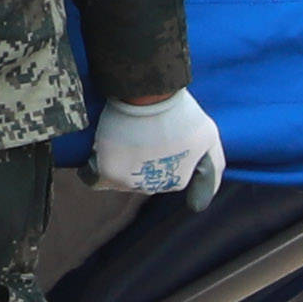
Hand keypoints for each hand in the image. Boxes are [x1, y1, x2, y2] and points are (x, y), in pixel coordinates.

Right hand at [85, 91, 226, 203]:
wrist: (150, 94)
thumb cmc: (180, 111)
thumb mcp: (208, 139)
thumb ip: (211, 171)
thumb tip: (197, 207)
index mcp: (177, 181)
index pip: (161, 177)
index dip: (156, 156)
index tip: (155, 136)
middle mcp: (154, 187)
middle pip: (138, 180)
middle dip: (136, 162)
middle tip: (137, 134)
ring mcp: (129, 182)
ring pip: (116, 180)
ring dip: (116, 164)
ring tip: (118, 138)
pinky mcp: (108, 172)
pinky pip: (93, 179)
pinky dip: (91, 170)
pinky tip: (94, 155)